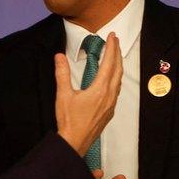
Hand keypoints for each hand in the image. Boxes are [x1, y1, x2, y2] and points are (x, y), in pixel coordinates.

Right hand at [55, 32, 123, 155]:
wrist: (75, 142)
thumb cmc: (69, 120)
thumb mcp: (63, 95)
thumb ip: (62, 74)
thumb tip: (59, 56)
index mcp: (100, 89)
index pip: (109, 63)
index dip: (111, 48)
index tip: (112, 36)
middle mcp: (109, 95)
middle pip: (118, 70)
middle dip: (117, 53)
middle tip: (116, 41)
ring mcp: (111, 104)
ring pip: (119, 80)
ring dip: (118, 66)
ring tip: (115, 56)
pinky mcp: (109, 112)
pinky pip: (117, 90)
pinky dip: (116, 78)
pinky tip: (112, 79)